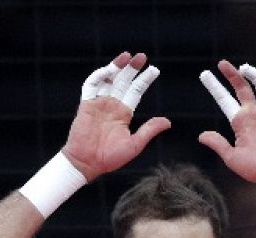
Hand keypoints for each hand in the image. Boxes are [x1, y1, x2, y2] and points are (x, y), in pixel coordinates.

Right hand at [61, 52, 169, 181]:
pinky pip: (92, 85)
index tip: (155, 70)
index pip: (136, 91)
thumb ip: (149, 130)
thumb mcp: (135, 144)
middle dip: (132, 68)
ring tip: (127, 56)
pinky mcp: (86, 104)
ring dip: (116, 67)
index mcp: (123, 113)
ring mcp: (99, 103)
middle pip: (123, 81)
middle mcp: (112, 105)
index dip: (144, 80)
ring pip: (108, 79)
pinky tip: (110, 69)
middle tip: (142, 56)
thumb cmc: (110, 158)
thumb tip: (168, 121)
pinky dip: (100, 76)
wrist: (87, 164)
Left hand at [197, 60, 255, 187]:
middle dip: (231, 75)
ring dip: (252, 74)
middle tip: (221, 63)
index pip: (224, 100)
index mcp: (239, 123)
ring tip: (243, 68)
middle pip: (240, 88)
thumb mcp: (232, 158)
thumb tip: (201, 135)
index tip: (204, 74)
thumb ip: (218, 144)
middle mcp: (252, 114)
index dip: (215, 88)